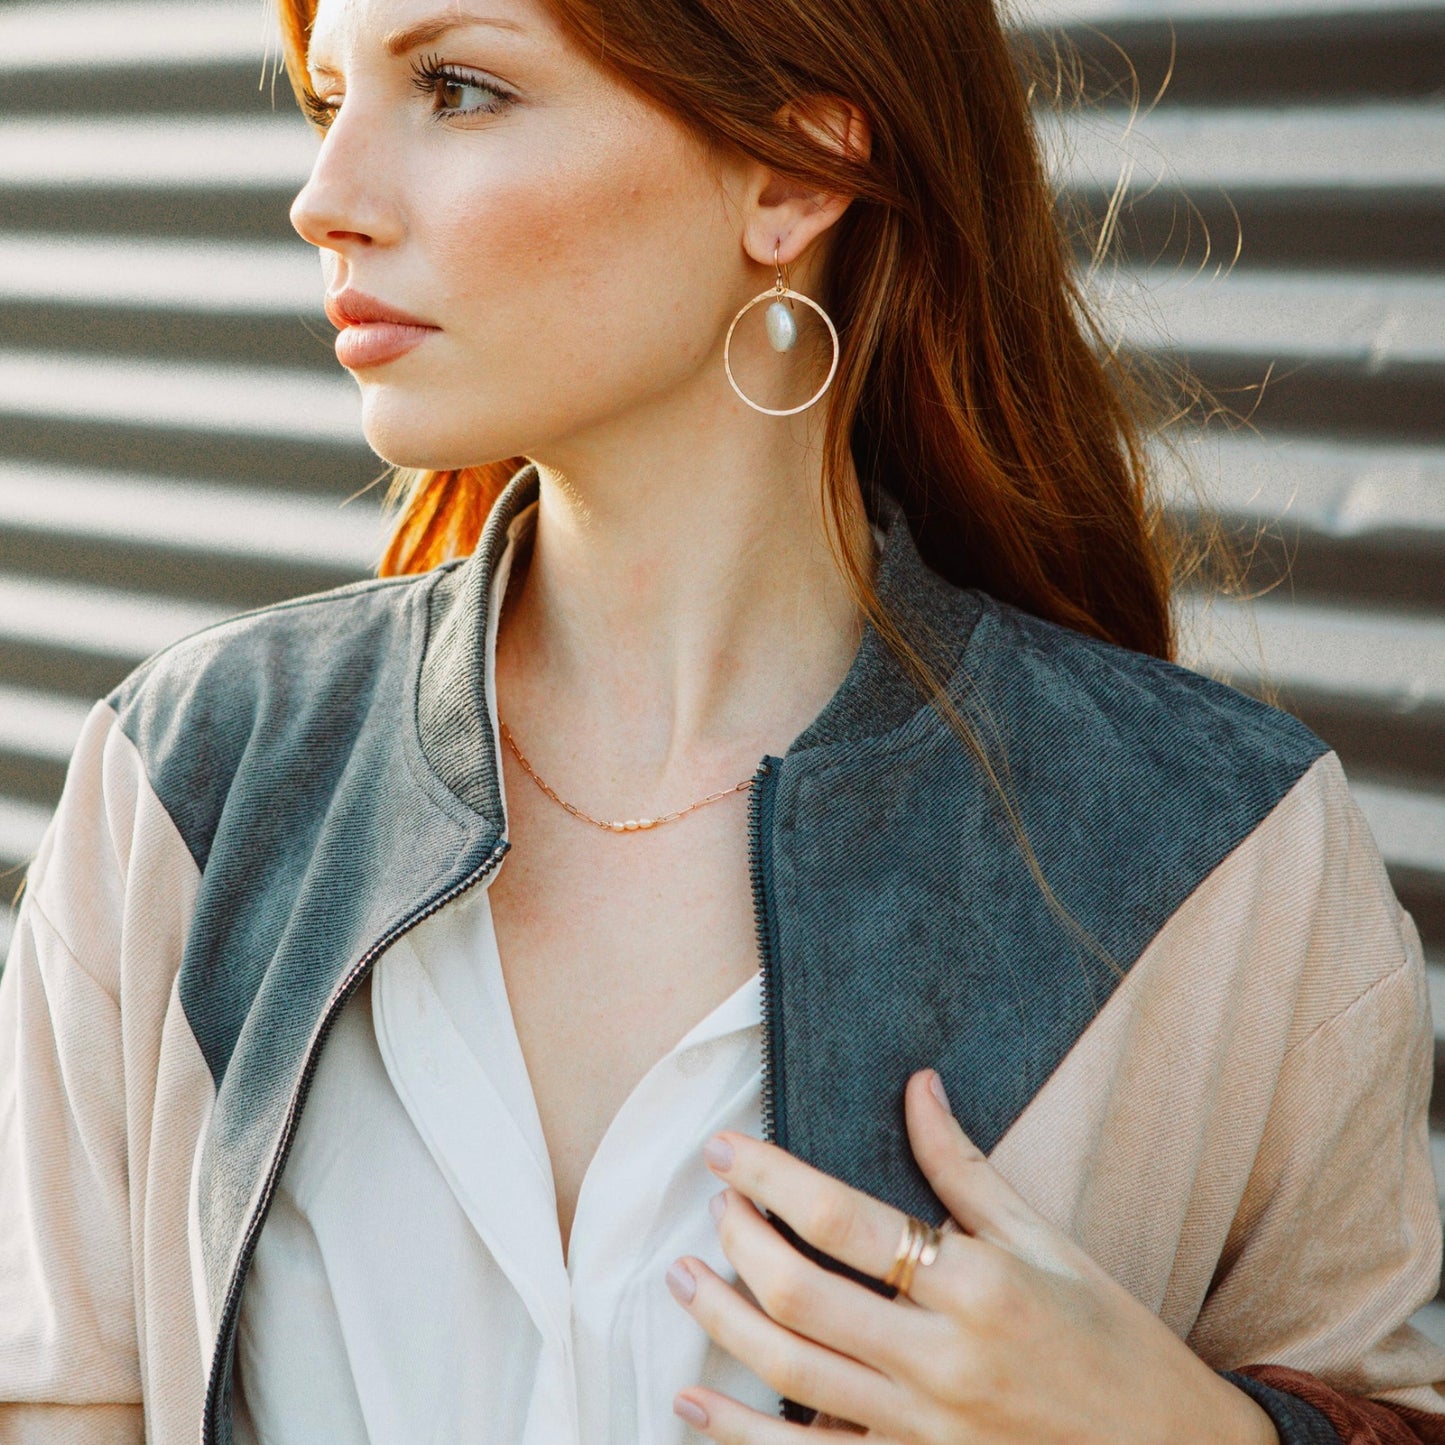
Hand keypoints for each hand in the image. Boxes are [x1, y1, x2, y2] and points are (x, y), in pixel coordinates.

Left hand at [664, 1068, 1278, 1442]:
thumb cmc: (1113, 1342)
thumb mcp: (1046, 1244)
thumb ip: (964, 1169)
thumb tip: (917, 1087)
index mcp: (977, 1287)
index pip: (843, 1219)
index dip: (770, 1177)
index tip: (725, 1149)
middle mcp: (942, 1361)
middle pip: (801, 1294)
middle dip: (739, 1241)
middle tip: (712, 1204)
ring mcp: (923, 1431)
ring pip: (790, 1373)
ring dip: (722, 1322)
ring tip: (682, 1276)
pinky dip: (738, 1437)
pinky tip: (690, 1402)